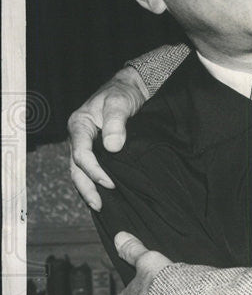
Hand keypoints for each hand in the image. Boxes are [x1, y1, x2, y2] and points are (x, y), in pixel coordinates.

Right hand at [68, 65, 147, 208]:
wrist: (131, 88)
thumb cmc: (123, 92)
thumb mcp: (120, 102)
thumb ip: (115, 122)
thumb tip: (112, 147)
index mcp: (79, 124)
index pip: (81, 154)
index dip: (94, 170)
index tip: (110, 183)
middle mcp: (79, 136)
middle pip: (76, 167)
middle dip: (86, 187)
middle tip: (99, 205)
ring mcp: (87, 143)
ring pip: (81, 170)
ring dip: (90, 188)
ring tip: (101, 206)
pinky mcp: (97, 148)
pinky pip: (92, 167)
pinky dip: (96, 181)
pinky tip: (106, 194)